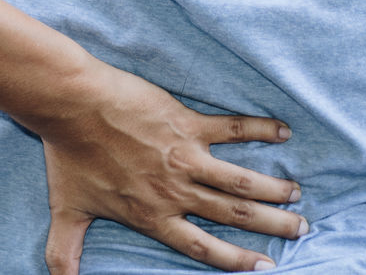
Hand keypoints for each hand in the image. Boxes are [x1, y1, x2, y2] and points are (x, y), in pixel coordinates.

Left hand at [33, 64, 305, 274]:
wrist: (72, 107)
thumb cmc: (68, 156)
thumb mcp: (66, 211)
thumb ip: (64, 251)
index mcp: (153, 215)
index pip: (203, 247)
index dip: (235, 260)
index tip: (265, 267)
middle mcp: (175, 191)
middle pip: (233, 214)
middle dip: (271, 224)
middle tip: (300, 228)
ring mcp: (184, 157)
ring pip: (239, 180)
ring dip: (271, 188)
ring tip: (296, 193)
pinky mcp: (186, 123)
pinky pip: (231, 128)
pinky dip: (259, 129)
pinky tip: (282, 131)